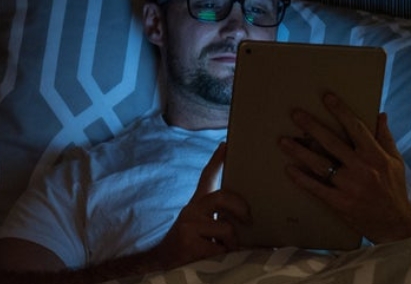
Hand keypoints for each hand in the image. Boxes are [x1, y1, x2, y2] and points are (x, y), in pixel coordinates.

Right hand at [150, 143, 251, 268]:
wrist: (160, 266)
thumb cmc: (190, 247)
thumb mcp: (202, 228)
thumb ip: (217, 219)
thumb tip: (248, 217)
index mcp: (196, 205)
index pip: (206, 177)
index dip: (217, 160)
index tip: (226, 144)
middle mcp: (191, 210)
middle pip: (221, 196)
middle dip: (240, 206)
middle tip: (249, 219)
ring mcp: (188, 225)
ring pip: (225, 227)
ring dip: (233, 243)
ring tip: (230, 251)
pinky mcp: (188, 244)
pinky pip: (219, 248)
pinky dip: (225, 256)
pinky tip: (217, 260)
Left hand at [278, 93, 410, 244]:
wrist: (395, 226)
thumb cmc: (394, 190)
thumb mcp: (395, 161)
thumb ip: (385, 136)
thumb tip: (380, 114)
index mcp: (375, 155)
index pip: (355, 128)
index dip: (341, 111)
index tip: (326, 97)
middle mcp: (361, 168)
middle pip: (332, 143)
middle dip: (312, 127)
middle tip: (295, 114)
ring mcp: (349, 187)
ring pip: (320, 164)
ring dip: (300, 151)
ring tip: (284, 140)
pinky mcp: (340, 203)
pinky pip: (317, 188)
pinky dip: (302, 178)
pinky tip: (289, 169)